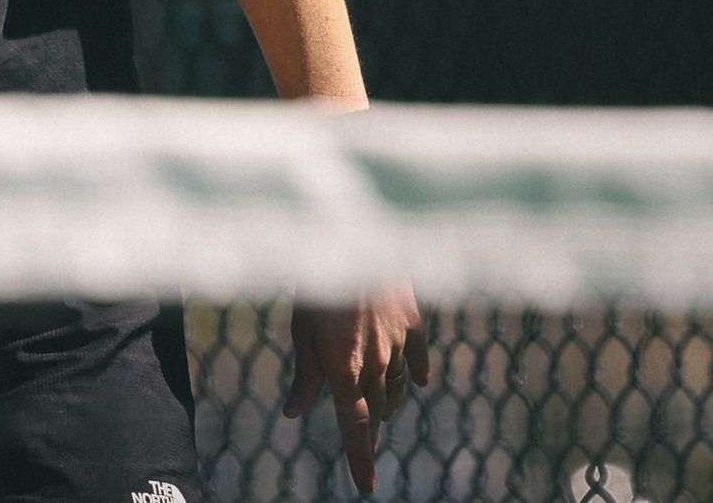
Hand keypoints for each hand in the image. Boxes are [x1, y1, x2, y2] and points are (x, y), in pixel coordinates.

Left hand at [283, 283, 428, 495]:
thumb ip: (305, 374)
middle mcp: (376, 363)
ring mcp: (397, 342)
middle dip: (370, 428)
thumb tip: (294, 413)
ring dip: (389, 401)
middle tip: (366, 443)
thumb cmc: (316, 279)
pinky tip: (420, 381)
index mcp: (344, 370)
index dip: (360, 458)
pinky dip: (417, 372)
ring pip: (399, 387)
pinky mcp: (412, 319)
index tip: (367, 487)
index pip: (355, 427)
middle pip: (377, 409)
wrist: (351, 236)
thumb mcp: (300, 328)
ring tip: (382, 413)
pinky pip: (418, 357)